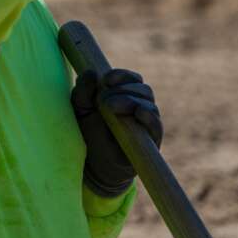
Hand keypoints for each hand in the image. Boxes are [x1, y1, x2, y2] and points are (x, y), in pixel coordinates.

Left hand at [70, 67, 163, 196]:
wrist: (96, 165)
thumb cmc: (90, 134)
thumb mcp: (81, 110)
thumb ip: (83, 91)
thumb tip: (91, 72)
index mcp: (126, 95)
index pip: (132, 78)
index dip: (121, 76)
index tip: (105, 80)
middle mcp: (140, 106)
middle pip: (142, 89)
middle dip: (123, 90)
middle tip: (103, 100)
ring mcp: (147, 123)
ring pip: (149, 103)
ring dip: (131, 101)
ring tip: (111, 107)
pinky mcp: (152, 140)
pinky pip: (156, 125)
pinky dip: (149, 117)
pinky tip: (138, 113)